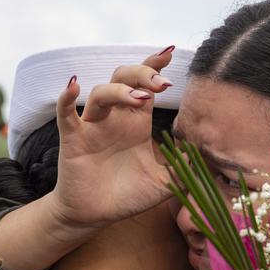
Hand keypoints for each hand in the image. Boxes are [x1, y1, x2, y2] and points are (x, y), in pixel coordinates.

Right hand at [46, 49, 176, 228]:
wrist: (95, 217)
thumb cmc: (126, 196)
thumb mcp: (162, 184)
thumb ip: (182, 170)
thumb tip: (203, 156)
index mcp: (136, 123)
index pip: (145, 85)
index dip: (155, 65)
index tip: (170, 53)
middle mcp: (115, 119)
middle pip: (124, 79)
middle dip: (143, 74)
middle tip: (161, 85)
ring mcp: (93, 127)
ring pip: (101, 93)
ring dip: (120, 91)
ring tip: (140, 100)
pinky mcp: (74, 139)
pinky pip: (66, 114)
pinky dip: (67, 99)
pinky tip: (74, 86)